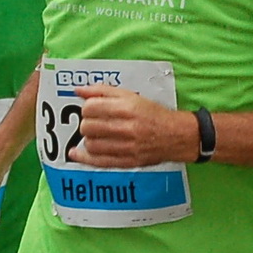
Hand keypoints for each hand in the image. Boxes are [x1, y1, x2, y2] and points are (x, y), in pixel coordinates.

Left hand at [69, 84, 192, 166]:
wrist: (176, 135)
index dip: (86, 107)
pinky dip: (83, 157)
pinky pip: (98, 161)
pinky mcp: (127, 161)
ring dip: (88, 138)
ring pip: (91, 144)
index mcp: (127, 108)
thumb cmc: (153, 114)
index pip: (91, 108)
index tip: (91, 109)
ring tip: (95, 134)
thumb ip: (103, 91)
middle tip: (93, 122)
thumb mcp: (131, 96)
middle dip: (86, 123)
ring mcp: (126, 147)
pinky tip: (76, 153)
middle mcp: (126, 128)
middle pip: (88, 126)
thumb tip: (79, 91)